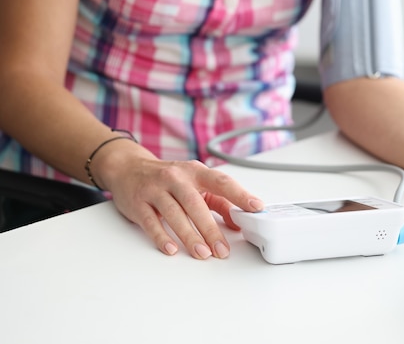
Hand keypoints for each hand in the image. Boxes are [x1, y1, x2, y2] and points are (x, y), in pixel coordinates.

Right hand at [106, 157, 263, 258]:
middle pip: (195, 203)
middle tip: (222, 250)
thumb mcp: (196, 183)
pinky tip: (172, 249)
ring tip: (203, 253)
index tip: (255, 207)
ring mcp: (155, 189)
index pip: (221, 182)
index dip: (240, 194)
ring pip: (174, 213)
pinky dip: (161, 237)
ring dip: (189, 235)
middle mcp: (176, 177)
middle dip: (210, 228)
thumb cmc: (168, 179)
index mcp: (195, 171)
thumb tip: (238, 223)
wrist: (128, 168)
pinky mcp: (138, 203)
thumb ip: (219, 202)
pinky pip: (150, 222)